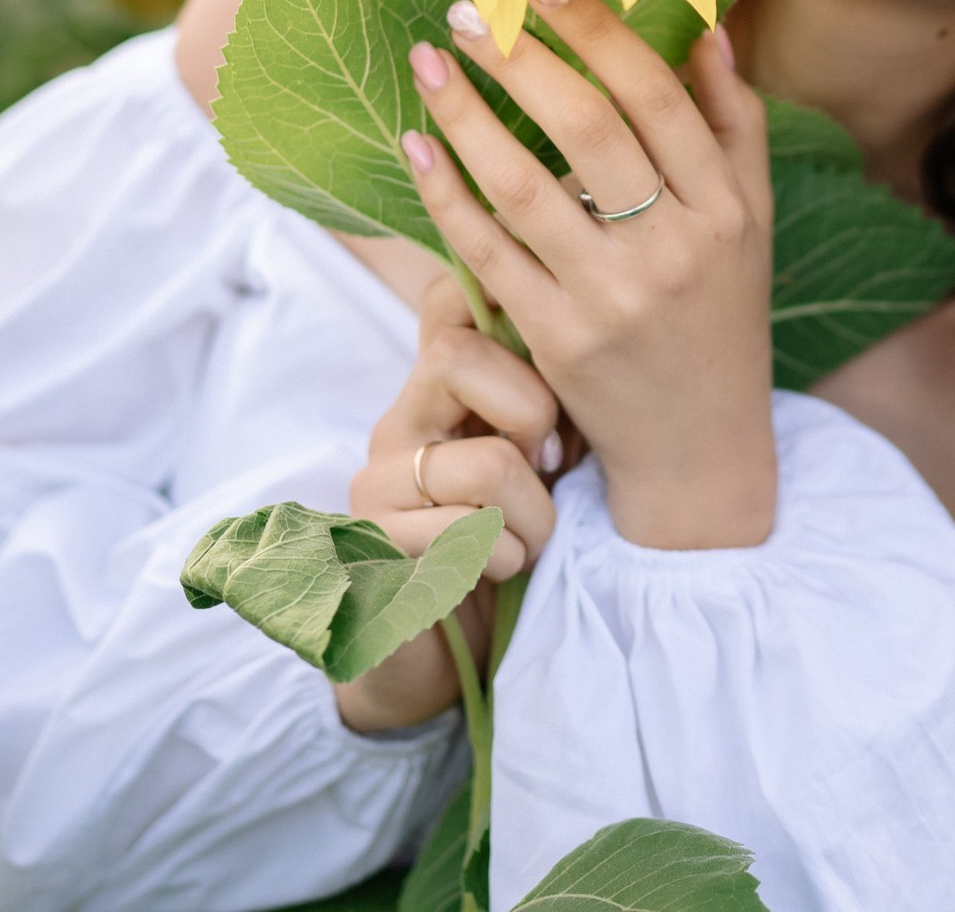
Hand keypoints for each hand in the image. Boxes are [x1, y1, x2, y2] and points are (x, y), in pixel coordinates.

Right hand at [334, 276, 560, 733]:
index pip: (445, 299)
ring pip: (485, 461)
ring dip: (535, 514)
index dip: (505, 313)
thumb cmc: (513, 541)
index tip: (551, 374)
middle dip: (534, 416)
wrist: (452, 655)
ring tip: (532, 538)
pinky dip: (506, 558)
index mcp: (437, 390)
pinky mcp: (370, 550)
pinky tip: (499, 571)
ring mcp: (373, 485)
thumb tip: (584, 324)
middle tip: (554, 465)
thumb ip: (550, 393)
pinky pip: (464, 536)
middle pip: (457, 357)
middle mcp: (396, 424)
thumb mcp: (545, 454)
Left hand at [400, 0, 776, 551]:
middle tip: (468, 11)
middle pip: (591, 131)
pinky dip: (446, 195)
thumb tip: (706, 25)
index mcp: (726, 208)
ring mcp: (612, 300)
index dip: (598, 31)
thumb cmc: (723, 313)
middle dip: (522, 59)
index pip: (658, 98)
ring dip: (467, 116)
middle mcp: (675, 249)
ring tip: (427, 63)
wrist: (700, 445)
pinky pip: (487, 255)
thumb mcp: (752, 219)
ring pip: (526, 188)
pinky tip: (416, 146)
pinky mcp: (558, 343)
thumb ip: (731, 122)